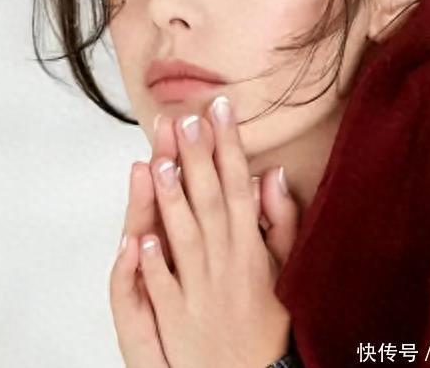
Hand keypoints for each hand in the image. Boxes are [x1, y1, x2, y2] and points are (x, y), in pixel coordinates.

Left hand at [109, 98, 299, 367]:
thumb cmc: (267, 319)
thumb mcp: (285, 267)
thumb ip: (282, 221)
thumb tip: (273, 174)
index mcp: (251, 247)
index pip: (238, 185)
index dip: (229, 146)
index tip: (220, 110)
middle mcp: (227, 262)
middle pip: (209, 202)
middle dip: (198, 159)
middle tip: (186, 120)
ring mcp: (201, 290)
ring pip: (186, 239)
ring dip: (172, 201)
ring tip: (161, 163)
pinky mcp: (178, 318)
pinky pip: (164, 289)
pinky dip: (155, 265)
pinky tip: (143, 237)